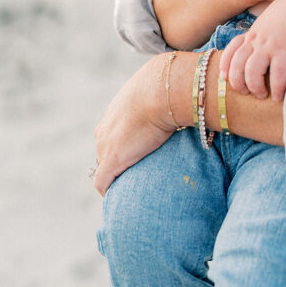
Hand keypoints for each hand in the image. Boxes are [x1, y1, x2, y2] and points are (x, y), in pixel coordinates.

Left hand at [92, 53, 189, 196]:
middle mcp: (104, 131)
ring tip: (133, 185)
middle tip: (137, 172)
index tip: (136, 155)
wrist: (161, 92)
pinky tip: (120, 198)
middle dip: (117, 163)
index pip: (110, 137)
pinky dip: (108, 191)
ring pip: (103, 168)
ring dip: (116, 177)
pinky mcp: (111, 160)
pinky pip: (102, 183)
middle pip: (104, 154)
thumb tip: (183, 97)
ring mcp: (105, 146)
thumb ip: (161, 99)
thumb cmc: (165, 88)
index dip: (121, 148)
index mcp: (113, 116)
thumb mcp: (159, 92)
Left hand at [220, 0, 285, 101]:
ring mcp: (268, 47)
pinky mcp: (283, 51)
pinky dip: (276, 88)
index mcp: (250, 35)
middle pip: (237, 65)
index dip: (225, 66)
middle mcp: (255, 41)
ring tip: (262, 94)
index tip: (224, 78)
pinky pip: (276, 74)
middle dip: (238, 82)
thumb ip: (258, 36)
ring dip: (254, 87)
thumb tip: (255, 49)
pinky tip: (278, 96)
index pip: (230, 51)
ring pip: (252, 71)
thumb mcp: (265, 23)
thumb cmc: (285, 16)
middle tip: (246, 92)